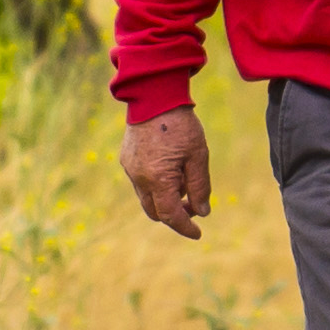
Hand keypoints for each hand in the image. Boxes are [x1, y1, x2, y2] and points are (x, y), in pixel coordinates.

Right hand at [119, 106, 210, 236]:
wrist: (154, 96)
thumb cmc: (180, 125)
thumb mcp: (198, 155)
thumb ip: (200, 186)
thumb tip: (202, 212)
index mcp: (158, 180)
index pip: (171, 216)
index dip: (185, 227)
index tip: (198, 234)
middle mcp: (139, 178)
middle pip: (155, 212)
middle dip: (174, 215)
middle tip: (194, 207)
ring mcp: (130, 169)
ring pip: (146, 198)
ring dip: (165, 200)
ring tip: (184, 182)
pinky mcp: (127, 159)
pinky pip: (141, 182)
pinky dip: (156, 186)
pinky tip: (171, 169)